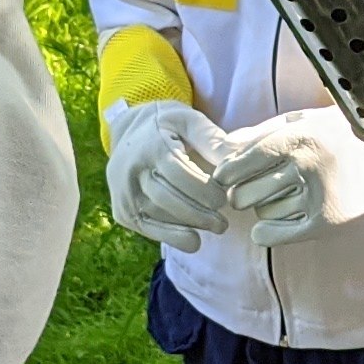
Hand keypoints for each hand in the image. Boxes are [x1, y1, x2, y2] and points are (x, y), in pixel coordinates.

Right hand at [102, 98, 233, 245]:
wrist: (128, 131)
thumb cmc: (169, 126)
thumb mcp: (190, 121)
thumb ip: (213, 140)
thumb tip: (241, 158)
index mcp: (150, 145)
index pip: (178, 173)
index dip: (203, 189)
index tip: (225, 199)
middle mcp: (130, 170)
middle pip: (166, 198)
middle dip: (199, 214)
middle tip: (223, 223)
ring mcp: (122, 193)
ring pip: (157, 215)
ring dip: (188, 225)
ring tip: (215, 227)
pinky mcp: (122, 211)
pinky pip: (147, 227)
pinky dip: (171, 237)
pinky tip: (193, 241)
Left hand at [216, 107, 363, 246]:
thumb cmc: (333, 134)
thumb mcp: (299, 121)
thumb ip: (260, 133)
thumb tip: (223, 146)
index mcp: (297, 138)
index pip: (243, 163)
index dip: (227, 173)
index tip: (225, 177)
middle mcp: (306, 166)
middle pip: (245, 194)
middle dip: (242, 194)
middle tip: (253, 189)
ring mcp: (318, 196)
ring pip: (263, 214)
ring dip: (265, 208)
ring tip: (283, 198)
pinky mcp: (327, 221)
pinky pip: (277, 234)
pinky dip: (266, 232)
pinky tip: (271, 224)